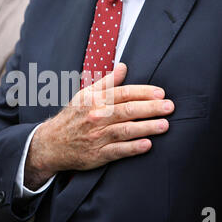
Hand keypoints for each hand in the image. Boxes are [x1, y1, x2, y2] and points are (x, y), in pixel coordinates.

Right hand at [25, 63, 174, 189]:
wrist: (52, 143)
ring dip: (146, 127)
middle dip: (150, 108)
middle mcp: (97, 117)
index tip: (161, 93)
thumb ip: (105, 82)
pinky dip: (132, 148)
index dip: (144, 92)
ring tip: (164, 125)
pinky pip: (117, 151)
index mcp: (95, 100)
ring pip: (125, 130)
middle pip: (128, 110)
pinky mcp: (97, 154)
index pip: (123, 93)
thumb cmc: (72, 117)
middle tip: (169, 107)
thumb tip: (123, 67)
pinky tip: (147, 145)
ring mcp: (97, 136)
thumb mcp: (84, 95)